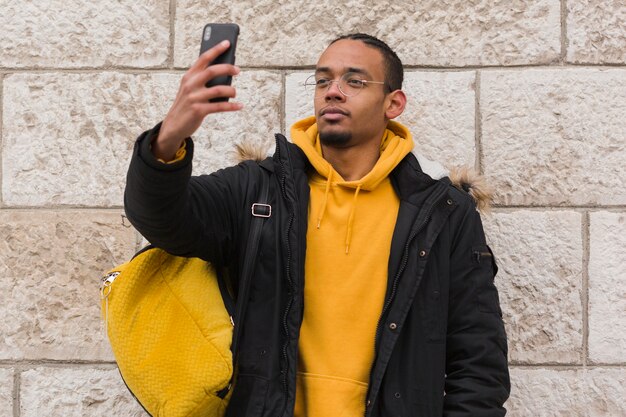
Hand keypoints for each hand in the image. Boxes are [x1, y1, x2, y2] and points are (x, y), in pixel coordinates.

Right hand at [154, 40, 242, 160]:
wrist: (173, 125)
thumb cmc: (187, 105)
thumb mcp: (190, 89)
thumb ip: (203, 81)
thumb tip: (226, 75)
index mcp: (189, 76)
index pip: (203, 58)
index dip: (216, 49)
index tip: (228, 43)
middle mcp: (190, 84)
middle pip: (212, 71)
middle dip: (227, 68)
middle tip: (238, 70)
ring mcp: (194, 97)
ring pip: (219, 89)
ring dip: (231, 90)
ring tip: (235, 93)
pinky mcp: (199, 110)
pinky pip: (220, 106)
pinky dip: (232, 106)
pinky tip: (240, 106)